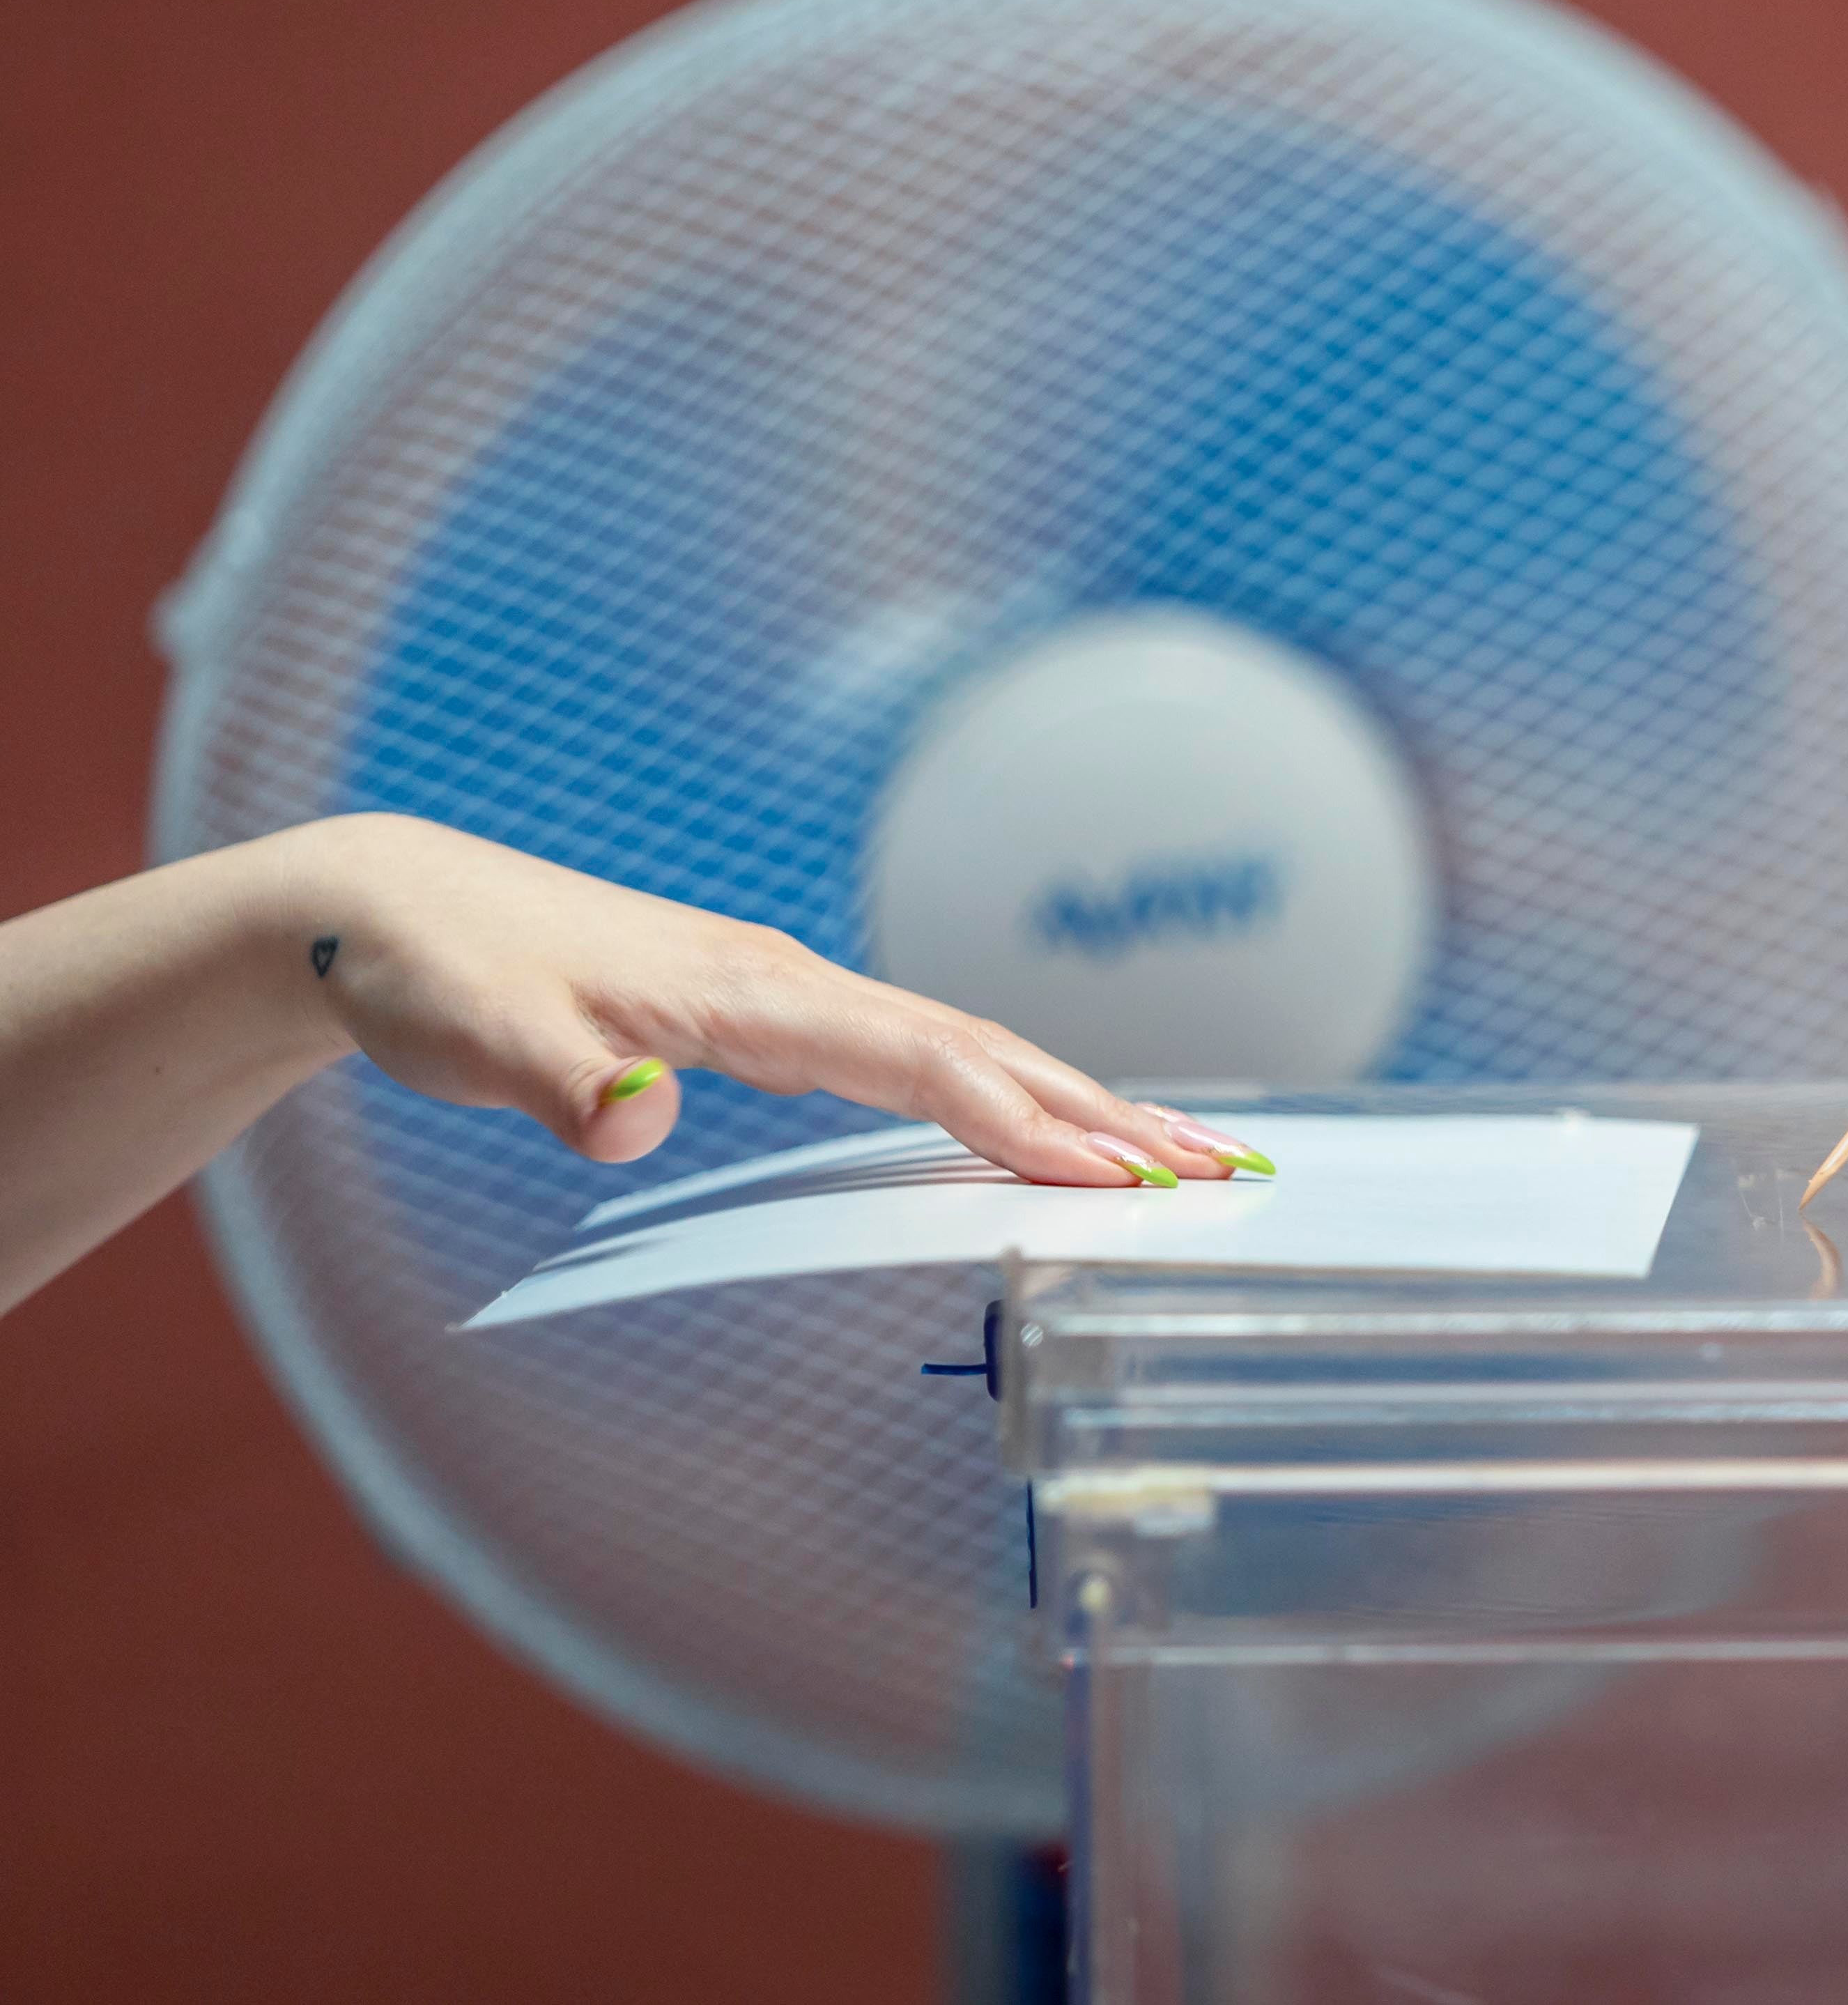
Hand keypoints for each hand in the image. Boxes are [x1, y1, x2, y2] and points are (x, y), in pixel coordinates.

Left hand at [286, 814, 1240, 1186]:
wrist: (397, 909)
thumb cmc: (439, 973)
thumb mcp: (476, 1037)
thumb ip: (562, 1084)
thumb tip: (630, 1124)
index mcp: (748, 993)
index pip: (919, 1059)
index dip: (1019, 1117)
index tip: (1110, 1174)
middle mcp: (792, 985)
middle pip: (983, 1047)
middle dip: (1103, 1109)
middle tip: (1213, 1167)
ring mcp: (793, 996)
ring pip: (969, 1045)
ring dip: (1077, 1097)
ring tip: (1175, 1151)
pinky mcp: (776, 1016)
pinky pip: (926, 1052)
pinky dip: (1010, 1086)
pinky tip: (1046, 1119)